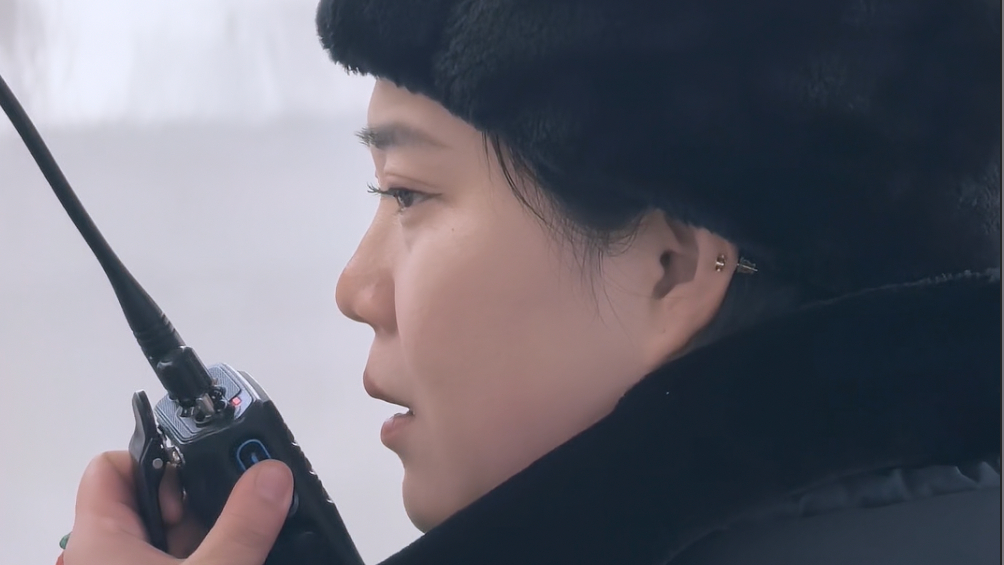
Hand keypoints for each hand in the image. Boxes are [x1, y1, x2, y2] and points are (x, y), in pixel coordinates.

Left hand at [63, 451, 292, 564]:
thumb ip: (245, 523)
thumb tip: (272, 474)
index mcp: (100, 539)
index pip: (113, 465)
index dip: (158, 460)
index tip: (198, 479)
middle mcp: (106, 555)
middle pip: (153, 496)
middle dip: (200, 501)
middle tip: (231, 514)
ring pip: (171, 533)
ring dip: (210, 532)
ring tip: (238, 547)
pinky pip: (179, 557)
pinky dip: (209, 553)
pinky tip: (236, 559)